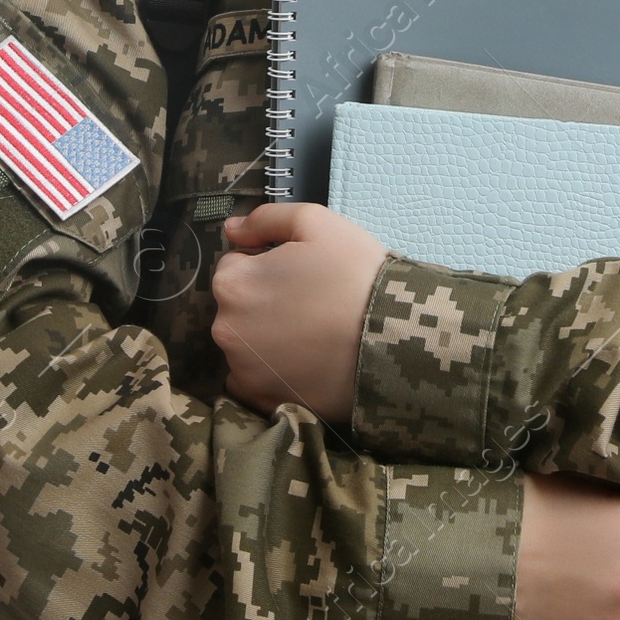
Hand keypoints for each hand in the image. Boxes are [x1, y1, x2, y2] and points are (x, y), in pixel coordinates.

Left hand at [210, 201, 388, 424]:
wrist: (393, 339)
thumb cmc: (355, 276)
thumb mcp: (316, 223)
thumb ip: (265, 219)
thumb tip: (232, 229)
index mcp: (233, 283)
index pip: (236, 266)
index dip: (269, 266)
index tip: (300, 275)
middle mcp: (226, 329)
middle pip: (238, 307)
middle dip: (265, 302)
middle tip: (310, 303)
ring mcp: (243, 370)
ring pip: (247, 344)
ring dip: (268, 338)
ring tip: (314, 334)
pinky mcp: (263, 400)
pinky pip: (257, 381)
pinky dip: (274, 372)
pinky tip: (306, 362)